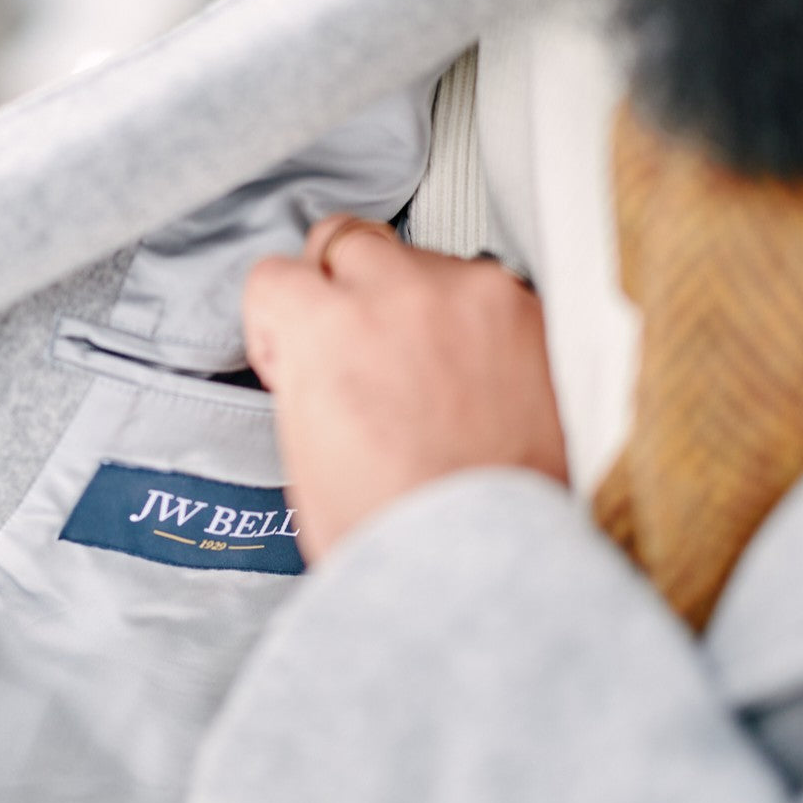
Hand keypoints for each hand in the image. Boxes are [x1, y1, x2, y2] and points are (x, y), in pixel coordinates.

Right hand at [243, 215, 568, 563]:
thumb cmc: (390, 527)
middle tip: (354, 348)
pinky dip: (471, 324)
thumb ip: (303, 375)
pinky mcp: (528, 312)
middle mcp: (398, 293)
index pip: (273, 276)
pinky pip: (482, 291)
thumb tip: (313, 357)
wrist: (479, 563)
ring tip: (424, 376)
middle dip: (340, 288)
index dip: (278, 325)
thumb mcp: (301, 452)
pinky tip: (470, 382)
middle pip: (346, 239)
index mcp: (325, 328)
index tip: (294, 358)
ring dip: (412, 302)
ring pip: (420, 260)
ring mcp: (471, 294)